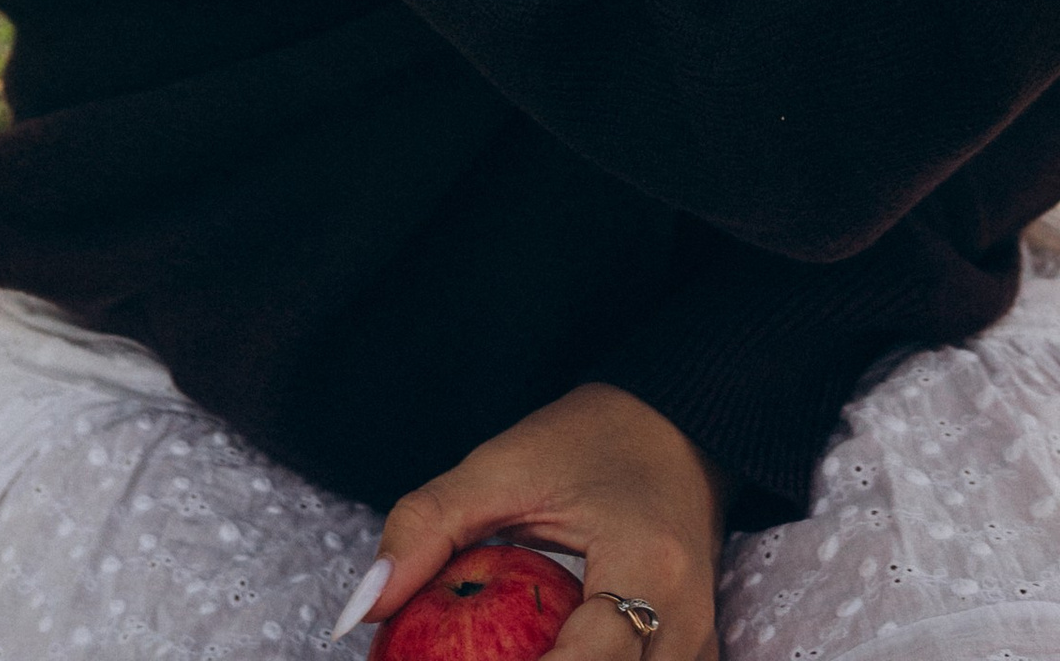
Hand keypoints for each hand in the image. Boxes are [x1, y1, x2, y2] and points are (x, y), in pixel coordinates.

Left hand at [353, 383, 725, 660]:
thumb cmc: (589, 438)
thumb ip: (427, 528)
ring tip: (500, 651)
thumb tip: (359, 609)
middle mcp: (687, 623)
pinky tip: (542, 655)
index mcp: (647, 567)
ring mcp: (699, 647)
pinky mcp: (696, 658)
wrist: (677, 422)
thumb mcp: (502, 466)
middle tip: (469, 660)